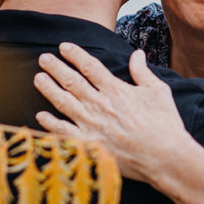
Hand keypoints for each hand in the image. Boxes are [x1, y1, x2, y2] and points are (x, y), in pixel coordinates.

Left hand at [33, 43, 195, 184]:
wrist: (165, 157)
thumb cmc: (165, 124)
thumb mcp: (158, 91)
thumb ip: (142, 72)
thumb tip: (137, 53)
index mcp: (116, 90)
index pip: (90, 66)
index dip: (75, 55)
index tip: (63, 47)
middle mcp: (100, 105)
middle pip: (72, 81)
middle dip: (56, 67)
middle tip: (43, 58)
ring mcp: (92, 125)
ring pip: (63, 102)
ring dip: (49, 89)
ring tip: (38, 78)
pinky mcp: (89, 145)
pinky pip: (64, 132)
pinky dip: (50, 124)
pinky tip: (40, 115)